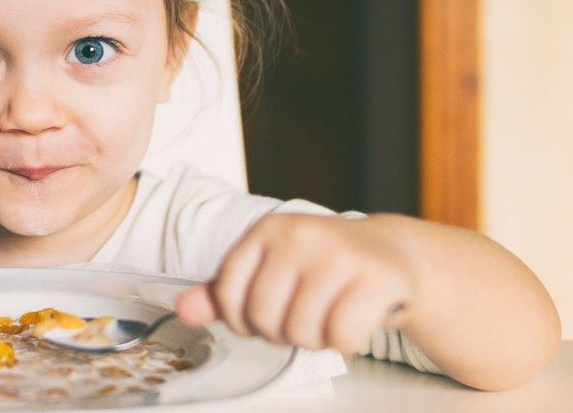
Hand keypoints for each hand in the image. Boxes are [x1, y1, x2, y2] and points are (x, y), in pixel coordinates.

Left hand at [176, 214, 414, 352]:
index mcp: (265, 230)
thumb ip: (223, 293)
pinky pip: (342, 336)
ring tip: (328, 317)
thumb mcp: (269, 270)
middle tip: (303, 317)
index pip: (228, 295)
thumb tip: (182, 311)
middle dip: (281, 332)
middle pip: (263, 317)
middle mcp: (299, 235)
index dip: (243, 321)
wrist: (390, 252)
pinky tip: (355, 319)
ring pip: (301, 330)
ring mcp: (338, 253)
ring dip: (314, 339)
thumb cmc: (320, 267)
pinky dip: (347, 341)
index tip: (264, 315)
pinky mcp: (376, 276)